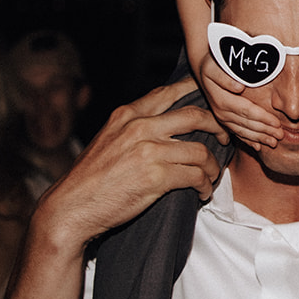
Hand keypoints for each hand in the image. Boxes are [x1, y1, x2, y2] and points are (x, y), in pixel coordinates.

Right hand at [37, 78, 227, 253]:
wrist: (72, 207)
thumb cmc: (91, 179)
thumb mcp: (109, 140)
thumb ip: (134, 128)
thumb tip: (163, 124)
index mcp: (127, 114)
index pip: (169, 92)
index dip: (196, 92)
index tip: (213, 100)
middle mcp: (139, 127)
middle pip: (195, 116)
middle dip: (218, 126)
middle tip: (225, 138)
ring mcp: (148, 151)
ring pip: (200, 150)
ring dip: (213, 166)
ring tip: (211, 177)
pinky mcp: (155, 177)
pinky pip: (195, 176)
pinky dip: (204, 185)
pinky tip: (201, 192)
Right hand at [199, 52, 283, 149]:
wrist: (205, 68)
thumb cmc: (216, 63)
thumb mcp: (215, 66)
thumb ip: (224, 77)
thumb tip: (239, 87)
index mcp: (222, 100)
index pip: (246, 111)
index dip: (262, 118)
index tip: (277, 122)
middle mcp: (221, 111)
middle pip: (247, 124)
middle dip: (265, 131)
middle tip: (281, 136)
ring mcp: (222, 117)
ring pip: (243, 131)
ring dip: (259, 138)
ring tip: (274, 143)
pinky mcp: (224, 120)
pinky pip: (237, 132)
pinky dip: (248, 140)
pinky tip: (257, 147)